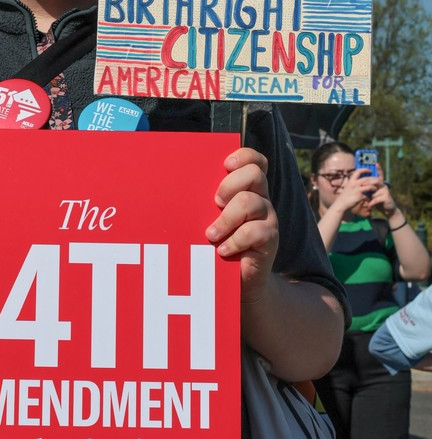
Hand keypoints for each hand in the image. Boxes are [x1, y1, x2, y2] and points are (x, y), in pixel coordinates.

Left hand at [205, 147, 278, 302]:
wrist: (235, 281)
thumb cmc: (215, 245)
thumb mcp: (206, 220)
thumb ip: (200, 203)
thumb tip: (169, 188)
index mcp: (245, 188)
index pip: (254, 161)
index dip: (244, 157)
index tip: (226, 165)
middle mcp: (260, 198)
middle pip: (254, 174)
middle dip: (230, 185)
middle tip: (215, 202)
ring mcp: (266, 217)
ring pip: (251, 202)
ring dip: (226, 218)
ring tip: (211, 234)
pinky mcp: (270, 238)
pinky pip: (256, 231)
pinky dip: (235, 240)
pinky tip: (223, 251)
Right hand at [331, 167, 382, 215]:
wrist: (341, 204)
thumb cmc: (344, 196)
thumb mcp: (348, 187)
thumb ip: (353, 184)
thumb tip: (361, 182)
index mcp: (351, 181)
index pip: (358, 171)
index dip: (365, 170)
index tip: (369, 170)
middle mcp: (354, 184)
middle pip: (366, 178)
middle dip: (373, 179)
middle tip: (378, 180)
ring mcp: (357, 190)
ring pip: (369, 186)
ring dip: (374, 187)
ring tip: (375, 188)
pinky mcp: (359, 196)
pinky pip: (367, 195)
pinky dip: (370, 196)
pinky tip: (371, 197)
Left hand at [363, 169, 396, 217]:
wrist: (387, 210)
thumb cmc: (378, 201)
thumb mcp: (373, 194)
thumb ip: (370, 189)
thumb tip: (361, 184)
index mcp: (380, 184)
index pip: (380, 175)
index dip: (379, 169)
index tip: (376, 163)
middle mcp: (384, 186)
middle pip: (375, 181)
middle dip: (368, 183)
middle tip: (361, 185)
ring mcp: (386, 191)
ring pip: (374, 191)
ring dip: (370, 196)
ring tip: (366, 200)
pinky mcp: (387, 197)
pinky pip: (376, 198)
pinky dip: (371, 203)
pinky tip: (369, 206)